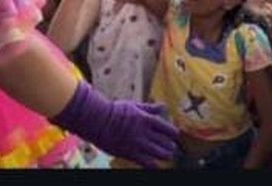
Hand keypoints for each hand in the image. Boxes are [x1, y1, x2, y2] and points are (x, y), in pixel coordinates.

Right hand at [51, 82, 177, 168]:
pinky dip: (155, 165)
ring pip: (161, 154)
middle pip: (167, 143)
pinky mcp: (130, 154)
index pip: (169, 129)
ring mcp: (139, 144)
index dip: (173, 134)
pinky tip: (157, 166)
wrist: (97, 120)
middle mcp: (146, 132)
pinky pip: (148, 163)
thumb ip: (150, 108)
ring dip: (166, 155)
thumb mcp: (134, 106)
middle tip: (170, 148)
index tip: (173, 136)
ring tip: (166, 156)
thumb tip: (163, 106)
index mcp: (148, 119)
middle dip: (170, 146)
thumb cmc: (114, 111)